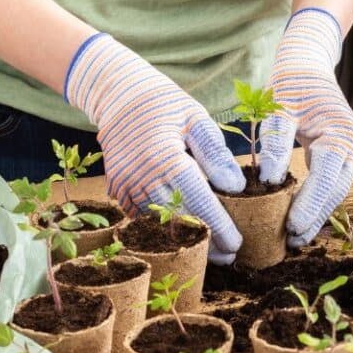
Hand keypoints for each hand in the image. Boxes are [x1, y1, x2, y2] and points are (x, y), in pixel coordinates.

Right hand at [66, 34, 244, 263]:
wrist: (118, 95)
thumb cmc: (164, 104)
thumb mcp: (196, 118)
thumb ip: (216, 153)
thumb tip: (236, 188)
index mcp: (164, 157)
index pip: (197, 201)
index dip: (218, 226)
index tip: (236, 244)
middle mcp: (141, 176)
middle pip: (178, 220)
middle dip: (204, 241)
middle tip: (228, 256)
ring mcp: (125, 185)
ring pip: (158, 224)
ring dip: (184, 239)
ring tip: (210, 251)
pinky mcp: (117, 189)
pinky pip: (142, 217)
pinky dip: (163, 227)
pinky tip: (183, 234)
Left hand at [260, 8, 352, 247]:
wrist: (307, 62)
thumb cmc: (291, 81)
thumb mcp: (278, 105)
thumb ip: (275, 141)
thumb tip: (270, 181)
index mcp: (341, 133)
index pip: (327, 177)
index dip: (311, 205)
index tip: (292, 227)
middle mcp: (352, 144)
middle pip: (336, 190)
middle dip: (315, 217)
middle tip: (292, 241)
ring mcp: (349, 149)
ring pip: (335, 190)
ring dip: (317, 214)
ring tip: (295, 238)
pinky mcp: (339, 153)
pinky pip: (330, 182)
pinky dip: (316, 201)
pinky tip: (300, 219)